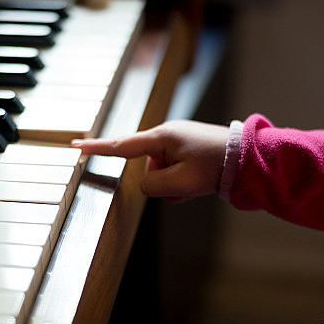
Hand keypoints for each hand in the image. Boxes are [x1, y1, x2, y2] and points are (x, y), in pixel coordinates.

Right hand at [72, 120, 229, 201]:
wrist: (247, 159)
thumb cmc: (215, 167)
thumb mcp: (180, 184)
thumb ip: (151, 186)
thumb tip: (145, 184)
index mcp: (161, 138)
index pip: (121, 146)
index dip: (97, 149)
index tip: (76, 146)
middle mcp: (166, 136)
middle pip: (147, 169)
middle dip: (164, 184)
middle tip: (190, 184)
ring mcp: (177, 142)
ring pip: (161, 175)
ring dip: (175, 186)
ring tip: (198, 181)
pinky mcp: (186, 150)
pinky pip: (173, 173)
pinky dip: (183, 183)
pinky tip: (200, 181)